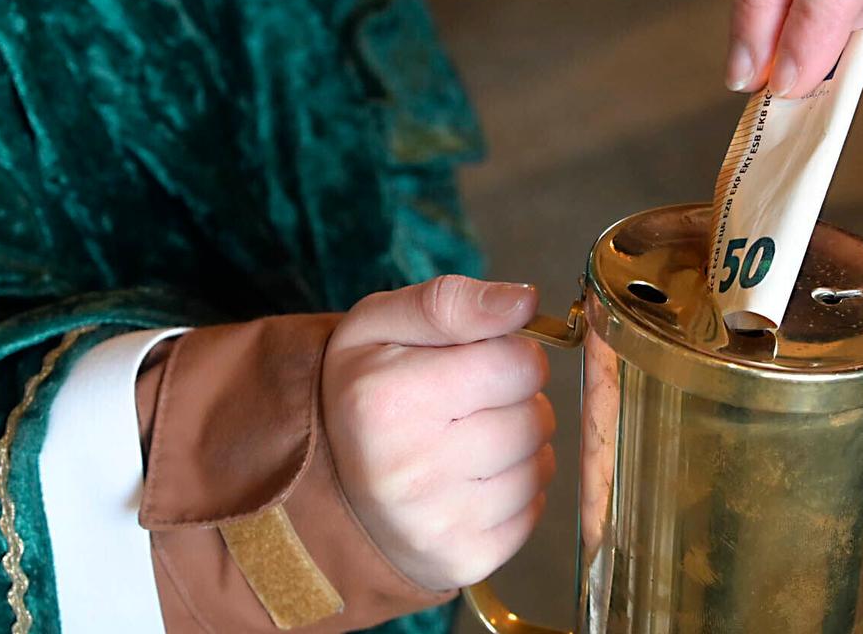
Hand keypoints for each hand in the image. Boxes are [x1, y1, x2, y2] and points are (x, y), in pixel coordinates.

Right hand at [321, 276, 554, 591]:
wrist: (323, 486)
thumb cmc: (364, 394)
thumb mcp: (382, 325)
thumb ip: (452, 302)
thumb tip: (524, 300)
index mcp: (387, 399)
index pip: (518, 363)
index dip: (507, 355)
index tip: (474, 364)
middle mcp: (409, 469)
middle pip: (535, 417)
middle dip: (515, 403)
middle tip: (468, 407)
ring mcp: (436, 524)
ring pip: (539, 466)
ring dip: (519, 448)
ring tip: (468, 443)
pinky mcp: (461, 562)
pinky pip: (534, 513)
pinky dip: (515, 493)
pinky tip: (472, 483)